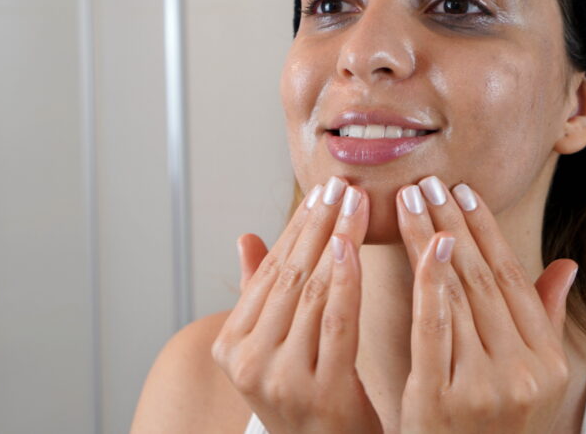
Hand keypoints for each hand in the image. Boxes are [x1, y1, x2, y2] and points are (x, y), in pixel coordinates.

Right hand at [212, 177, 382, 433]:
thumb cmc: (307, 401)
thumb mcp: (273, 350)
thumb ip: (259, 296)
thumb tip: (246, 238)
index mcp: (230, 347)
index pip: (268, 271)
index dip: (297, 227)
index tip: (321, 191)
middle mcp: (246, 362)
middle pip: (289, 275)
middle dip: (318, 223)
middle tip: (341, 184)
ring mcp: (279, 378)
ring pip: (310, 291)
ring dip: (335, 238)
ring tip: (355, 202)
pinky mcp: (318, 391)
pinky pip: (335, 322)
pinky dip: (345, 279)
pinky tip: (354, 245)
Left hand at [396, 177, 577, 432]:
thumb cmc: (492, 423)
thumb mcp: (531, 377)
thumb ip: (545, 319)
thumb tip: (566, 265)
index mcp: (546, 360)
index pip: (513, 279)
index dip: (487, 231)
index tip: (465, 191)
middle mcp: (522, 371)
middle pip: (481, 280)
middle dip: (452, 223)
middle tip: (429, 181)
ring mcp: (484, 386)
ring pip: (455, 295)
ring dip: (430, 240)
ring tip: (409, 200)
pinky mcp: (443, 399)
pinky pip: (434, 329)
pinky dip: (427, 284)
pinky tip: (419, 246)